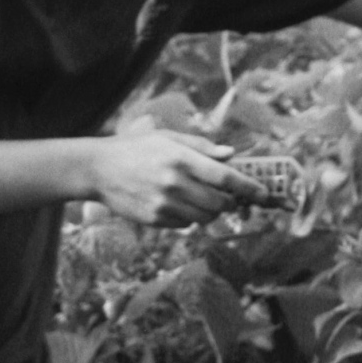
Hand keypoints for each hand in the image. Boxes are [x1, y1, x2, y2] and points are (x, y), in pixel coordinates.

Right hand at [88, 130, 258, 226]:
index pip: (225, 177)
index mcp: (180, 158)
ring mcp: (164, 204)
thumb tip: (230, 154)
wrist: (98, 169)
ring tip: (197, 196)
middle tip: (226, 196)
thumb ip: (201, 147)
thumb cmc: (135, 148)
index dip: (248, 187)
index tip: (263, 193)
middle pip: (219, 203)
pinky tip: (176, 203)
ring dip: (210, 210)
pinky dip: (189, 217)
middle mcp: (174, 183)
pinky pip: (185, 224)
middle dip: (228, 202)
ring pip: (204, 217)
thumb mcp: (167, 137)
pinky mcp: (155, 220)